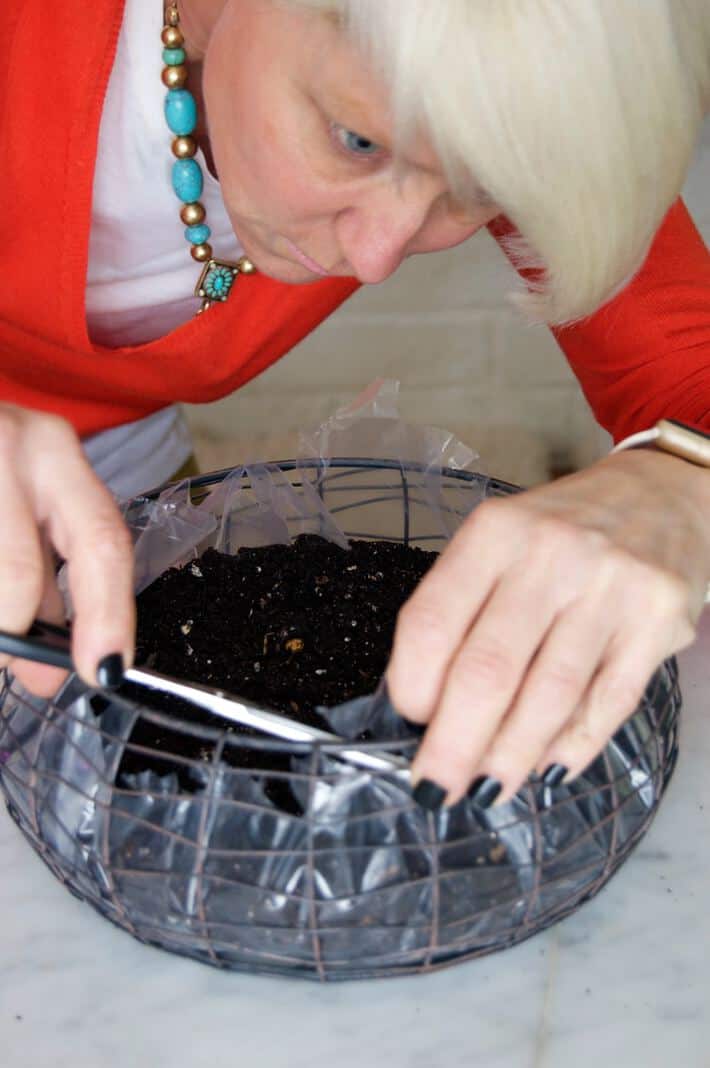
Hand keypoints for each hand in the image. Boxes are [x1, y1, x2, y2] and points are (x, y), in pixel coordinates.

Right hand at [0, 403, 134, 695]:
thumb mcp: (24, 498)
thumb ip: (45, 575)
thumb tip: (46, 667)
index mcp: (53, 451)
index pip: (100, 540)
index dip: (107, 615)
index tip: (104, 669)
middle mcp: (8, 445)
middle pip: (19, 572)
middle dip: (13, 631)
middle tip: (10, 661)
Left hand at [387, 448, 709, 808]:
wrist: (664, 493)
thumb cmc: (563, 529)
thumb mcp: (501, 541)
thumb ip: (464, 606)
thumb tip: (428, 706)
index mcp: (495, 532)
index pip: (433, 620)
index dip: (412, 684)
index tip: (409, 721)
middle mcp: (551, 554)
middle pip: (487, 669)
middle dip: (453, 743)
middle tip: (435, 788)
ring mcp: (610, 587)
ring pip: (548, 695)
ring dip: (510, 756)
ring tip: (485, 791)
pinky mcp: (659, 619)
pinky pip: (609, 701)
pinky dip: (573, 746)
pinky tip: (547, 770)